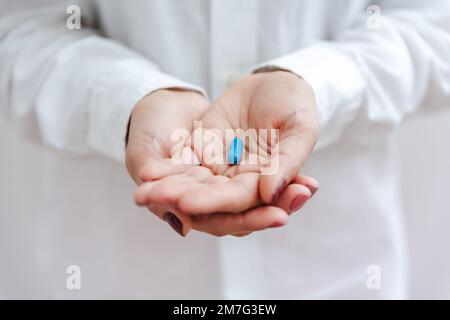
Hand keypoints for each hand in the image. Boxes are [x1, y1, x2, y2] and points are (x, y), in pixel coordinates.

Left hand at [135, 71, 319, 236]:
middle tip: (157, 199)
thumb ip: (288, 161)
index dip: (216, 202)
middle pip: (212, 198)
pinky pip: (183, 166)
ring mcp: (221, 169)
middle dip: (184, 200)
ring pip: (193, 186)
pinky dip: (166, 171)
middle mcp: (241, 182)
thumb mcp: (301, 128)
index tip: (188, 204)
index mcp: (268, 183)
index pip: (242, 200)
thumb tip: (270, 193)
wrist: (276, 83)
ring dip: (169, 191)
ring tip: (144, 194)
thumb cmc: (295, 105)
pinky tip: (147, 174)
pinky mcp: (204, 153)